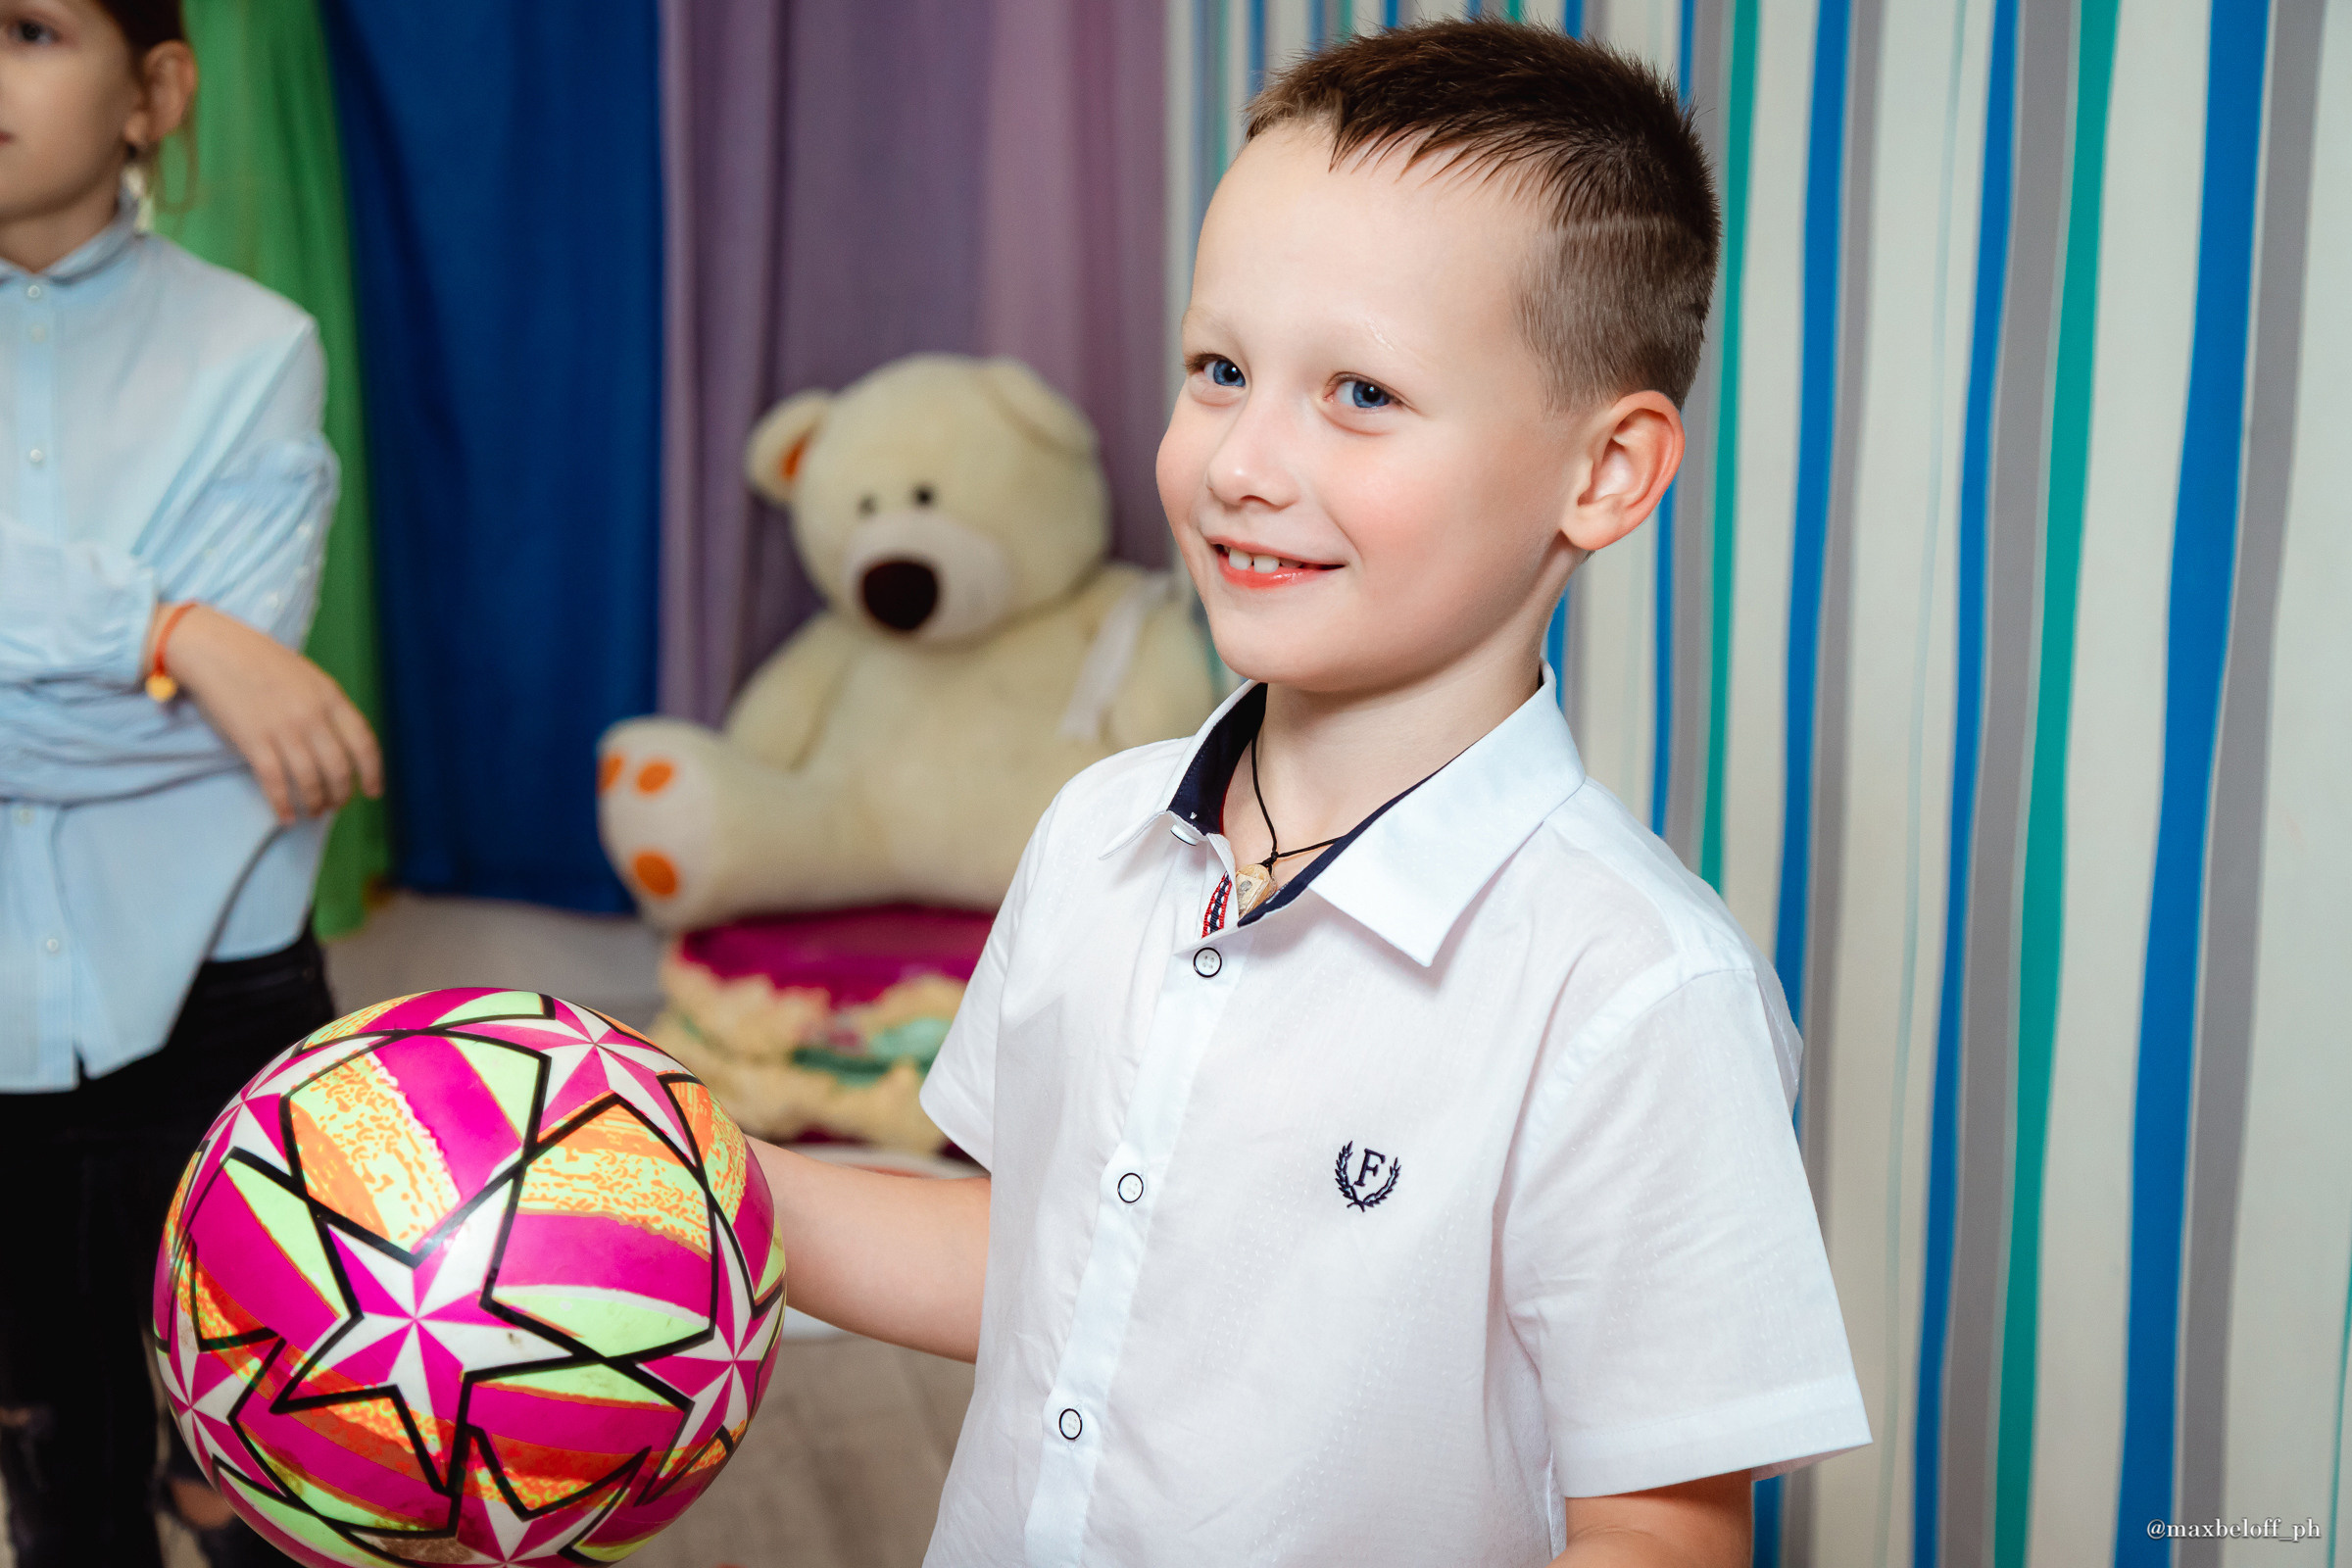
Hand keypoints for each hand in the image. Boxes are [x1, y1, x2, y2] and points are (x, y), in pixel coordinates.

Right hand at [157, 602, 383, 823]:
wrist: (216, 650)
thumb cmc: (262, 662)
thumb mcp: (309, 677)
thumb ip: (328, 707)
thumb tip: (342, 744)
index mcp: (331, 697)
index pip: (364, 744)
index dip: (372, 773)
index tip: (373, 792)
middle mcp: (313, 716)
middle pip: (339, 769)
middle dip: (341, 795)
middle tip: (336, 805)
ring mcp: (284, 730)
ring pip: (310, 781)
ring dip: (315, 804)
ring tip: (313, 812)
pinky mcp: (254, 741)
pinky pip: (275, 783)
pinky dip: (283, 805)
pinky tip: (285, 816)